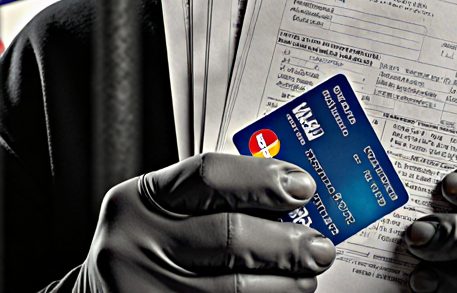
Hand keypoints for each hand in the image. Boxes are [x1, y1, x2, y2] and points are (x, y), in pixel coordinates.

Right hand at [59, 153, 335, 292]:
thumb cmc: (145, 249)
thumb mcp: (161, 214)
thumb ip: (211, 202)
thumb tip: (291, 204)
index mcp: (140, 200)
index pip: (210, 176)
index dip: (262, 178)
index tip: (302, 186)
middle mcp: (137, 244)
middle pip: (229, 235)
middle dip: (286, 243)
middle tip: (320, 247)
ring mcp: (146, 290)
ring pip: (233, 289)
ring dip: (283, 285)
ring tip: (307, 280)